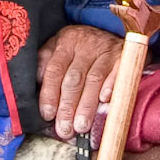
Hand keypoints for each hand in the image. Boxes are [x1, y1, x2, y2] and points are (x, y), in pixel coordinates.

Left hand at [35, 24, 122, 140]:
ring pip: (94, 80)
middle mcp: (86, 45)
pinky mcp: (124, 56)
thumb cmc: (80, 47)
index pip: (55, 70)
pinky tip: (105, 101)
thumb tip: (35, 84)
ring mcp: (106, 50)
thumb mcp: (59, 47)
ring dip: (87, 105)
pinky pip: (118, 73)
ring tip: (81, 126)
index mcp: (66, 42)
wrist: (111, 30)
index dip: (49, 93)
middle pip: (74, 78)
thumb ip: (45, 63)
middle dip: (68, 106)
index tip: (47, 115)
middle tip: (65, 129)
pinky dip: (111, 86)